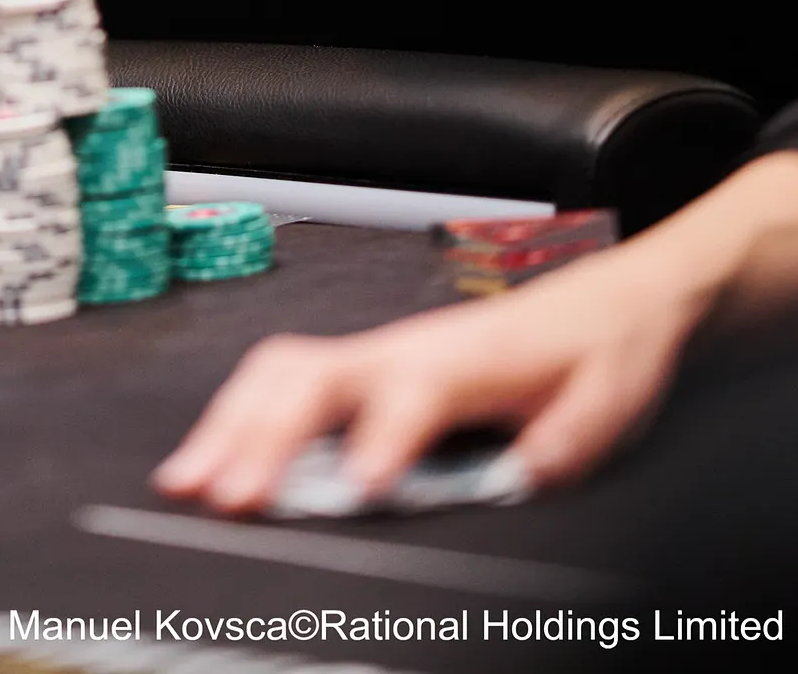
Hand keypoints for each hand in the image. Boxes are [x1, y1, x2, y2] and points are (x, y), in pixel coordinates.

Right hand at [152, 247, 699, 514]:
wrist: (610, 303)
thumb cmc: (601, 353)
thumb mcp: (607, 404)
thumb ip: (566, 440)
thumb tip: (524, 474)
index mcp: (464, 360)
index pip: (411, 394)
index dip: (384, 439)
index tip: (360, 487)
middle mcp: (406, 350)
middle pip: (313, 377)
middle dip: (262, 435)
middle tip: (224, 494)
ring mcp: (380, 354)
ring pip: (284, 373)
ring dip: (232, 423)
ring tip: (187, 478)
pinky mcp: (372, 367)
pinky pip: (288, 379)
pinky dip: (240, 413)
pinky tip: (213, 454)